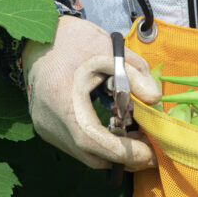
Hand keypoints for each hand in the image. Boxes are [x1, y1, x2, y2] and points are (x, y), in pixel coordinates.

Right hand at [21, 16, 161, 169]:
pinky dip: (99, 144)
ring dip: (112, 152)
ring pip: (84, 154)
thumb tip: (155, 100)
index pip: (91, 140)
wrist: (41, 38)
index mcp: (62, 101)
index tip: (148, 154)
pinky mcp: (47, 128)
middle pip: (89, 155)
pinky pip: (76, 146)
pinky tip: (116, 131)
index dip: (122, 152)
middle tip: (149, 151)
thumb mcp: (111, 51)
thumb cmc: (76, 42)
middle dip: (122, 158)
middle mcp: (49, 121)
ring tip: (136, 137)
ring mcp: (45, 128)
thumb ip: (136, 74)